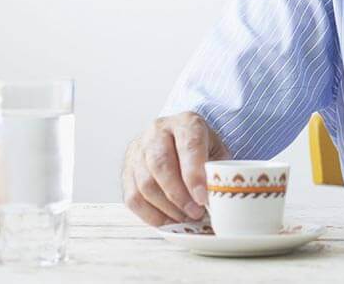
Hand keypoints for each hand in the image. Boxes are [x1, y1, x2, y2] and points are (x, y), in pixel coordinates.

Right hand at [121, 111, 229, 225]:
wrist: (176, 138)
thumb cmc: (200, 147)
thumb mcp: (217, 150)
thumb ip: (217, 169)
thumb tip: (217, 195)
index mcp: (185, 122)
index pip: (188, 146)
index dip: (194, 175)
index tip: (202, 198)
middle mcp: (157, 132)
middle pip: (161, 165)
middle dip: (179, 195)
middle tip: (195, 213)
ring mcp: (138, 150)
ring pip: (145, 184)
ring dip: (166, 208)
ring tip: (185, 218)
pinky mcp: (126, 170)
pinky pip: (133, 197)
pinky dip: (150, 215)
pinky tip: (168, 220)